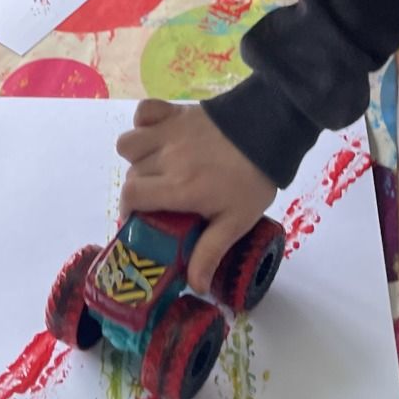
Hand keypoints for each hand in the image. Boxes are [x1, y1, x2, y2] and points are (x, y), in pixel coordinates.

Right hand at [116, 101, 276, 291]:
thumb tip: (194, 286)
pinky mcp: (176, 111)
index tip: (141, 220)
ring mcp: (169, 132)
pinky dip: (143, 123)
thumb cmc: (252, 178)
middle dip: (137, 191)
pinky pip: (144, 112)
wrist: (270, 129)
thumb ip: (210, 252)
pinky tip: (157, 137)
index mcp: (178, 186)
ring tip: (155, 169)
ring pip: (129, 144)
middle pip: (131, 175)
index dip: (128, 210)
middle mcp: (166, 158)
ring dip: (135, 158)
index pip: (131, 196)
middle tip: (157, 201)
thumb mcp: (236, 221)